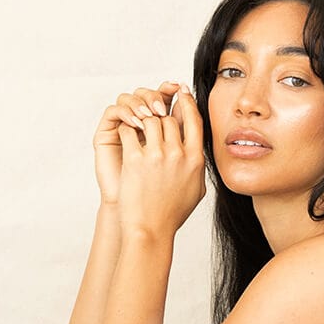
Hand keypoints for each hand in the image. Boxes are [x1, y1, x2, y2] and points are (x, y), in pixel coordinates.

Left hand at [116, 80, 206, 240]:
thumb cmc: (171, 214)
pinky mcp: (135, 160)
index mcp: (195, 160)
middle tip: (152, 114)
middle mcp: (178, 154)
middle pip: (169, 118)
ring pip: (149, 120)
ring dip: (142, 120)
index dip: (187, 102)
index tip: (181, 93)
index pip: (194, 120)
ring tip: (137, 125)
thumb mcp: (196, 190)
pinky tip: (126, 135)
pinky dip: (126, 130)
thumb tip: (198, 151)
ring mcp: (156, 156)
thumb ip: (198, 167)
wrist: (150, 230)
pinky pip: (129, 131)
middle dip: (160, 115)